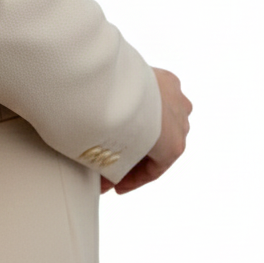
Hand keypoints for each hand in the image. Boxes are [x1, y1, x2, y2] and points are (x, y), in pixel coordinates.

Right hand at [101, 67, 191, 194]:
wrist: (116, 84)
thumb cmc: (102, 78)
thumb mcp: (109, 82)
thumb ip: (108, 93)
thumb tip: (84, 104)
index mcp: (162, 81)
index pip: (149, 110)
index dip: (127, 128)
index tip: (109, 140)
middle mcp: (175, 101)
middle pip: (154, 132)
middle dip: (130, 150)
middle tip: (105, 163)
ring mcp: (179, 123)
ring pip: (155, 150)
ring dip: (131, 164)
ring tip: (107, 177)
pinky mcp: (175, 145)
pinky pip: (156, 167)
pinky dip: (136, 176)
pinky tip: (116, 184)